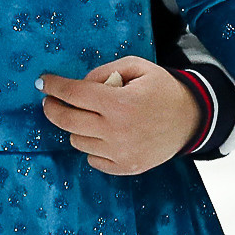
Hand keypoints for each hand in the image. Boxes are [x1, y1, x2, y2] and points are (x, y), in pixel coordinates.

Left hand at [38, 58, 200, 175]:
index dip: (54, 86)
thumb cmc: (163, 89)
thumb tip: (81, 84)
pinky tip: (103, 134)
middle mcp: (117, 131)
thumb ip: (106, 71)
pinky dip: (92, 146)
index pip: (74, 94)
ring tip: (90, 117)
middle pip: (67, 121)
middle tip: (49, 102)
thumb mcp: (138, 67)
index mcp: (120, 103)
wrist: (192, 120)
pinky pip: (92, 159)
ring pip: (77, 141)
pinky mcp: (126, 167)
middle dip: (52, 109)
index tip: (43, 82)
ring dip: (77, 127)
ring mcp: (121, 153)